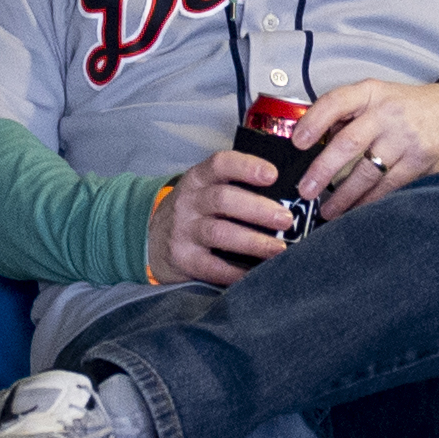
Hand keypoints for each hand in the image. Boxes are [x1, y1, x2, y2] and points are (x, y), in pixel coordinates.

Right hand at [150, 147, 300, 287]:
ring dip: (253, 241)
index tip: (272, 175)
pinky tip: (257, 273)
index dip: (246, 167)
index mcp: (198, 179)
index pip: (220, 164)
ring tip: (278, 248)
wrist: (152, 240)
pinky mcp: (183, 259)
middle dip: (258, 209)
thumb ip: (235, 188)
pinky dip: (237, 272)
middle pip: (223, 199)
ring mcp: (183, 231)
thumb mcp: (205, 191)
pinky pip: (212, 266)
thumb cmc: (194, 213)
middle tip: (286, 219)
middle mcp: (188, 202)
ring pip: (219, 232)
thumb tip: (285, 196)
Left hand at [292, 78, 438, 221]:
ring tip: (328, 210)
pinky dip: (369, 202)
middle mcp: (387, 114)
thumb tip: (319, 140)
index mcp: (372, 93)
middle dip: (323, 170)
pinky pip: (388, 187)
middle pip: (348, 143)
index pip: (336, 102)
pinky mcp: (419, 162)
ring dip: (344, 196)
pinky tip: (356, 211)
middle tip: (306, 190)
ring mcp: (404, 139)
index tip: (298, 142)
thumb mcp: (380, 96)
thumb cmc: (412, 107)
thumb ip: (350, 114)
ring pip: (367, 172)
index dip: (314, 122)